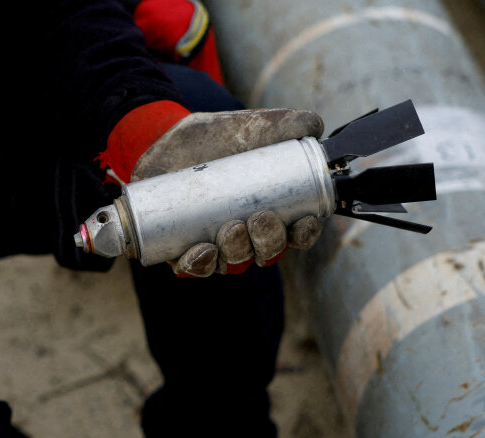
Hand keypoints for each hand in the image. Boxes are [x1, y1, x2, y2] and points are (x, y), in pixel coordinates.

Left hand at [133, 108, 325, 276]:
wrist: (168, 135)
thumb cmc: (217, 136)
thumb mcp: (250, 126)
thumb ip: (284, 122)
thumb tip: (316, 127)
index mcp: (272, 211)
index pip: (296, 233)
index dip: (304, 234)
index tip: (303, 223)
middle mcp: (247, 234)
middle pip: (267, 252)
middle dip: (268, 242)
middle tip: (259, 219)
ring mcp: (215, 244)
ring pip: (233, 262)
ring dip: (237, 252)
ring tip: (231, 228)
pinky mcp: (181, 248)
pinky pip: (192, 268)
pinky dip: (199, 265)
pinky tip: (203, 251)